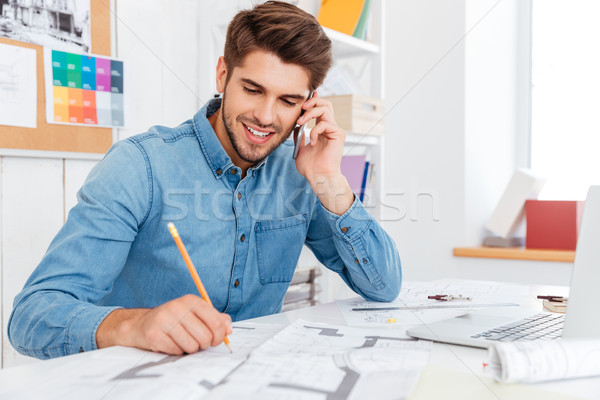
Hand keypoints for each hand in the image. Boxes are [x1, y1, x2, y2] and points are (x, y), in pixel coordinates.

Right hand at [97, 294, 231, 354]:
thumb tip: (229, 329)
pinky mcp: (154, 334)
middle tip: (197, 342)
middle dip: (204, 344)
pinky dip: (176, 351)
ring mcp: (165, 320)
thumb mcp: (195, 314)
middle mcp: (178, 307)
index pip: (216, 321)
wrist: (140, 324)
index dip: (219, 336)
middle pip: (205, 336)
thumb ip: (215, 319)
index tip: (215, 340)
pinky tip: (171, 343)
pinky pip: (176, 351)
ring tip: (183, 341)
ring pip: (192, 346)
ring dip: (190, 349)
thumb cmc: (174, 320)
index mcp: (191, 300)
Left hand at [294, 91, 344, 180]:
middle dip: (312, 102)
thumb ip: (299, 136)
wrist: (319, 177)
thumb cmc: (311, 167)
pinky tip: (312, 142)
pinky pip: (325, 124)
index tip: (305, 98)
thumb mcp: (300, 148)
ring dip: (310, 113)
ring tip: (301, 122)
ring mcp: (335, 130)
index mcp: (322, 130)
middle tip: (301, 109)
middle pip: (325, 104)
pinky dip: (315, 131)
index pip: (320, 109)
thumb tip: (296, 126)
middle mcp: (330, 128)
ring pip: (325, 109)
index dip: (313, 101)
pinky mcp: (338, 135)